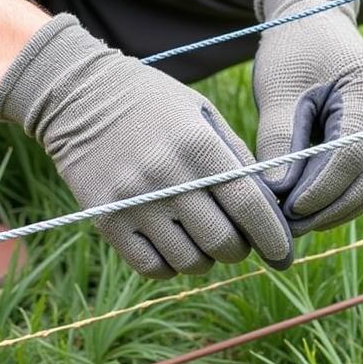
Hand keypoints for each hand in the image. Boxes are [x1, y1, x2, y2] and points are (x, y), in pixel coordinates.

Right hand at [0, 15, 291, 277]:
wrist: (79, 96)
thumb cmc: (154, 103)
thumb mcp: (203, 114)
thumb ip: (238, 158)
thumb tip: (269, 209)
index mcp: (199, 146)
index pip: (249, 206)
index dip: (273, 237)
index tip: (283, 253)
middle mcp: (167, 177)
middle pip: (222, 241)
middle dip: (241, 249)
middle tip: (241, 241)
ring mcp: (134, 202)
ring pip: (190, 261)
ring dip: (207, 259)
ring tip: (206, 240)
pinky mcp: (106, 220)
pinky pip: (152, 267)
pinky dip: (172, 267)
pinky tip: (176, 247)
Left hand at [253, 0, 362, 235]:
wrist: (314, 27)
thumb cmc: (294, 50)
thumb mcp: (279, 89)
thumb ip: (279, 140)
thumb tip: (275, 196)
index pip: (352, 153)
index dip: (320, 187)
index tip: (287, 209)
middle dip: (326, 208)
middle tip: (283, 228)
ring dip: (332, 211)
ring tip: (290, 223)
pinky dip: (338, 201)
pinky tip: (304, 211)